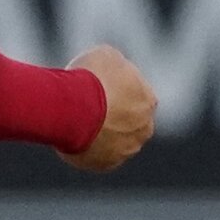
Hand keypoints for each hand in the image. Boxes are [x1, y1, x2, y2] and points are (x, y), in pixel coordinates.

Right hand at [59, 45, 154, 171]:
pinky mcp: (106, 164)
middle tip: (88, 106)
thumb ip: (115, 64)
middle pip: (130, 122)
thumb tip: (113, 67)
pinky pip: (98, 156)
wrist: (72, 109)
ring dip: (100, 133)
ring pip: (114, 141)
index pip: (137, 96)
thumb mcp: (105, 55)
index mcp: (148, 101)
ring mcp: (126, 149)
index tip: (98, 87)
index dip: (117, 90)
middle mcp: (144, 128)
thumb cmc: (89, 78)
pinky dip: (87, 148)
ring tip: (76, 121)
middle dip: (113, 115)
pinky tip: (72, 135)